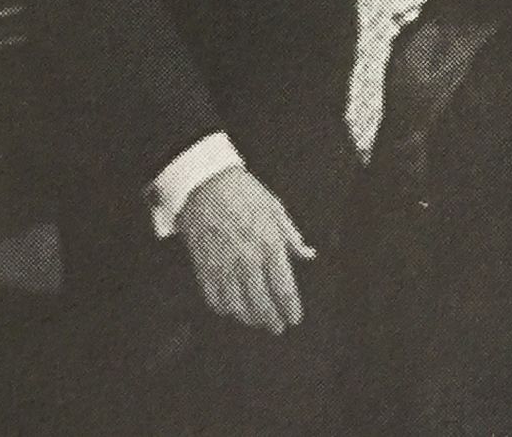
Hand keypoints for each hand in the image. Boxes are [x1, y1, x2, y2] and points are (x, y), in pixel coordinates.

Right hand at [176, 164, 314, 333]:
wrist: (204, 183)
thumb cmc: (242, 193)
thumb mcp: (276, 209)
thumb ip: (292, 237)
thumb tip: (308, 254)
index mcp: (270, 245)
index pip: (284, 288)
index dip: (290, 308)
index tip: (294, 319)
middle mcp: (247, 260)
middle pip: (261, 303)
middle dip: (271, 320)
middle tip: (277, 327)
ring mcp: (223, 265)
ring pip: (237, 306)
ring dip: (249, 318)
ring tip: (256, 320)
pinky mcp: (203, 267)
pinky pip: (214, 298)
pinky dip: (224, 308)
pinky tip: (231, 309)